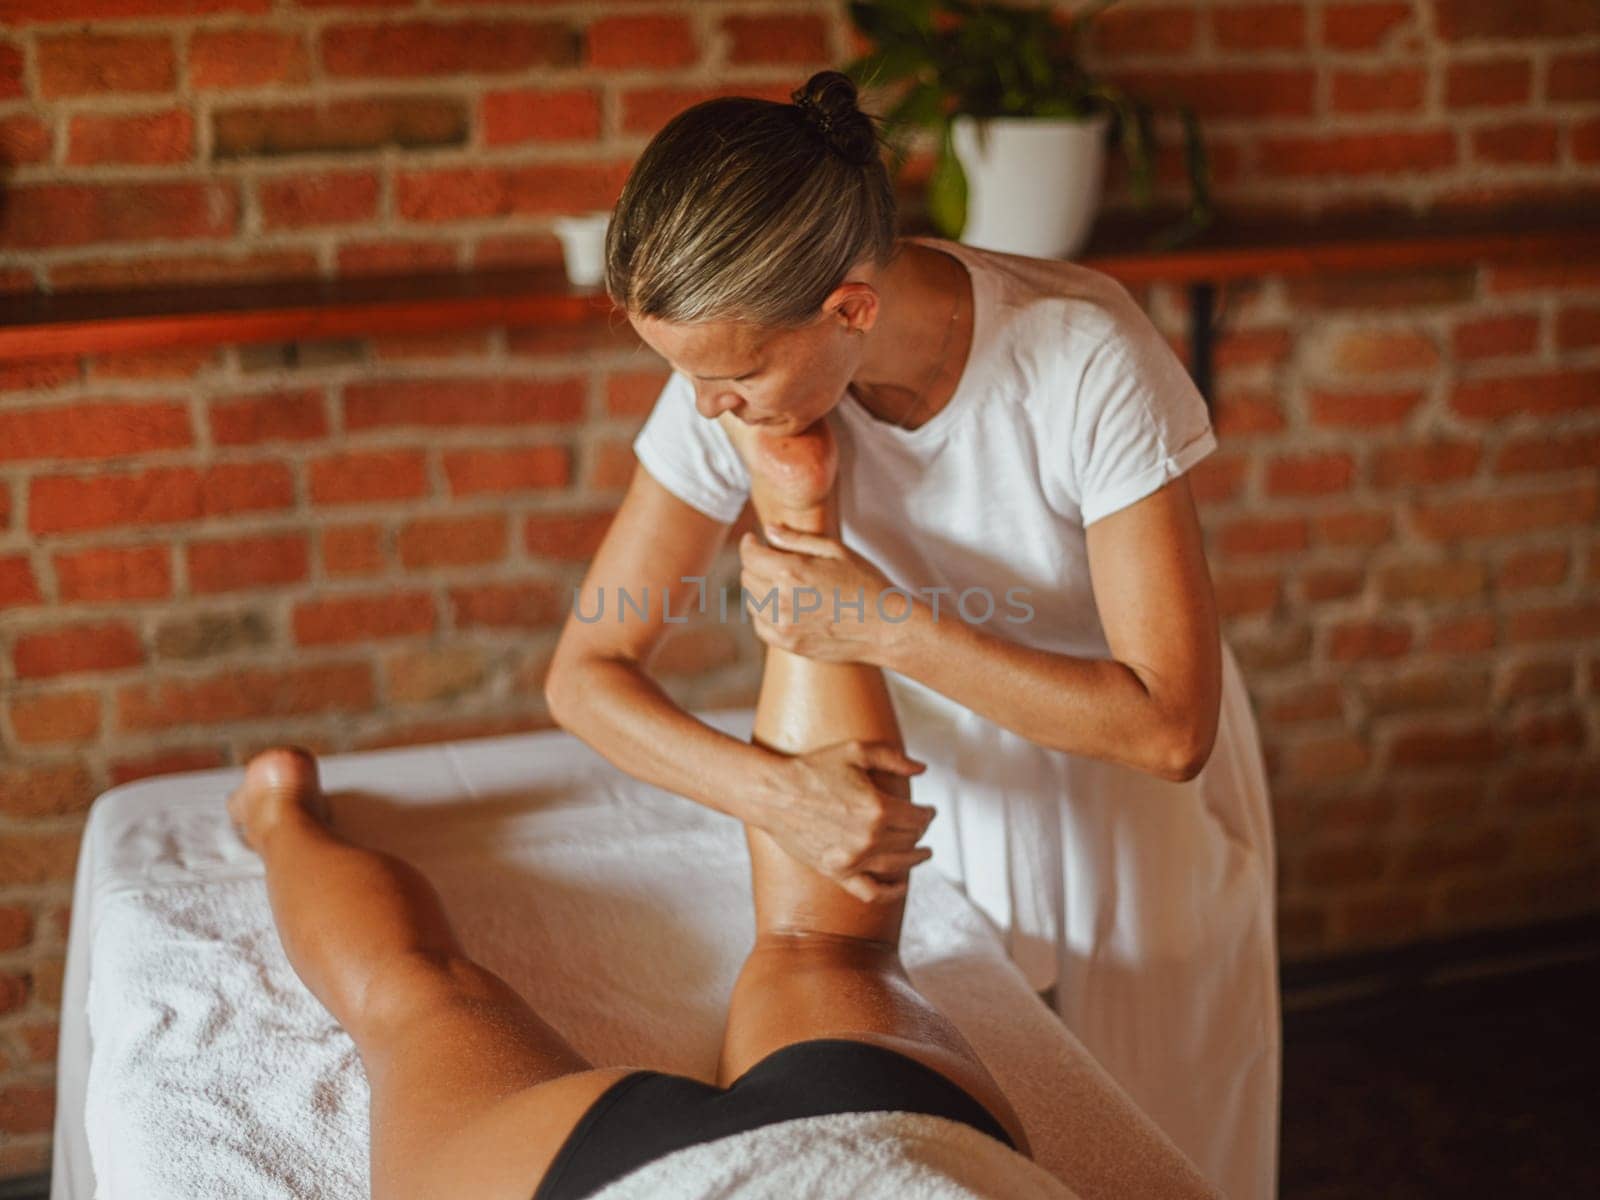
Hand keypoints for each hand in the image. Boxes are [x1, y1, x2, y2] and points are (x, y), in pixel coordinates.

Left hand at [738, 524, 916, 664]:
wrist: (886, 627)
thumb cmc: (866, 584)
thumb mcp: (836, 551)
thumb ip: (797, 539)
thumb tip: (768, 529)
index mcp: (791, 572)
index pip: (750, 555)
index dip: (748, 544)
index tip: (753, 540)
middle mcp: (782, 600)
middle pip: (747, 577)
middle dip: (756, 563)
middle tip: (771, 558)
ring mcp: (784, 626)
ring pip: (752, 601)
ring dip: (759, 588)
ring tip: (781, 582)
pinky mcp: (789, 644)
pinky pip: (760, 625)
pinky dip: (764, 613)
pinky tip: (781, 606)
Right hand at [758, 740, 937, 903]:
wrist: (774, 793)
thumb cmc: (812, 770)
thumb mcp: (856, 752)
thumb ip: (893, 758)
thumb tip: (921, 769)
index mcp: (878, 808)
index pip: (918, 818)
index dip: (928, 814)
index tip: (928, 811)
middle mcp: (869, 838)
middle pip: (910, 840)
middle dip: (920, 832)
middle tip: (921, 826)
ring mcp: (853, 859)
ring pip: (898, 865)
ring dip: (915, 859)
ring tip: (922, 853)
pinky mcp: (837, 872)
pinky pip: (871, 891)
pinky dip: (890, 892)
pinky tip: (901, 884)